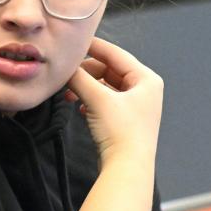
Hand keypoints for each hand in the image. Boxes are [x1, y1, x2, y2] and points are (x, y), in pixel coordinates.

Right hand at [65, 38, 163, 163]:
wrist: (127, 169)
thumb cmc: (121, 132)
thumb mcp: (98, 99)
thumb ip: (79, 78)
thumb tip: (64, 66)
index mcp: (146, 79)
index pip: (116, 53)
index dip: (93, 46)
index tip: (73, 41)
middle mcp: (144, 89)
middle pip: (109, 70)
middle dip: (86, 73)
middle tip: (66, 75)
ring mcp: (136, 106)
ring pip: (105, 86)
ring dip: (86, 88)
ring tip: (68, 94)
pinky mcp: (125, 121)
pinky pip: (105, 102)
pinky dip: (90, 101)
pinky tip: (78, 108)